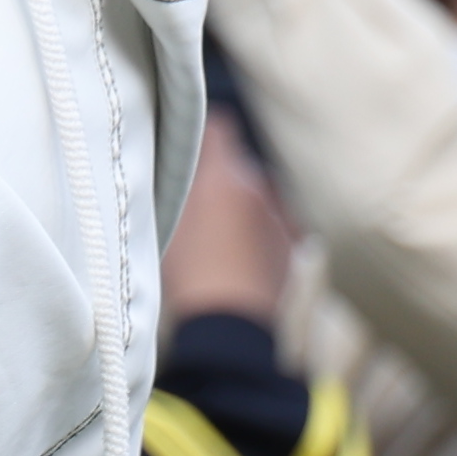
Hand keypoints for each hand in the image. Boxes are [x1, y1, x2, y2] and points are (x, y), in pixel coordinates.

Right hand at [161, 108, 294, 325]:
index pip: (219, 129)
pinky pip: (273, 224)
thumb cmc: (188, 275)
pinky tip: (240, 250)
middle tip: (195, 198)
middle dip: (219, 177)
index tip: (189, 141)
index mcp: (224, 177)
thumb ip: (174, 187)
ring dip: (241, 206)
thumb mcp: (166, 223)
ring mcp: (279, 218)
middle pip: (237, 166)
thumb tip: (176, 166)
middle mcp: (258, 189)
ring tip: (217, 233)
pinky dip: (258, 230)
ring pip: (257, 197)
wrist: (230, 326)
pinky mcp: (290, 246)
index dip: (203, 134)